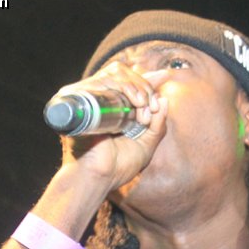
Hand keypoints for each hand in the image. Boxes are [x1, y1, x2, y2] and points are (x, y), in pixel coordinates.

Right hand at [60, 63, 170, 192]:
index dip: (148, 79)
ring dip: (138, 88)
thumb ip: (158, 126)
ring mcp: (92, 97)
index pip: (131, 84)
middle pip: (126, 75)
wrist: (99, 176)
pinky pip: (106, 79)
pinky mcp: (83, 97)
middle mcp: (102, 101)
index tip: (166, 76)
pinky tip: (137, 103)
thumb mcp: (146, 146)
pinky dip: (126, 87)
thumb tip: (164, 99)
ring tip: (143, 113)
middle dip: (146, 88)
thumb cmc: (119, 166)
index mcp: (115, 111)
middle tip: (151, 111)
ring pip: (117, 73)